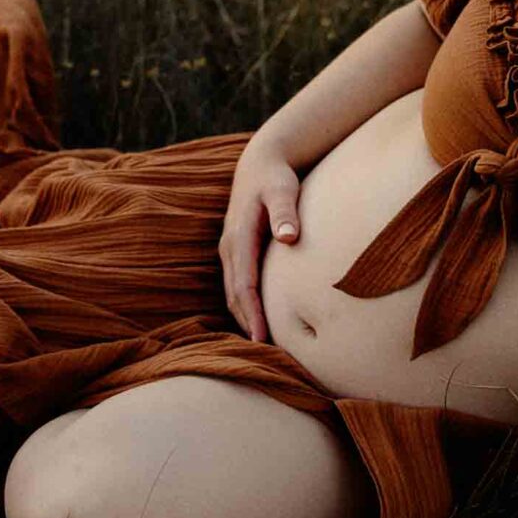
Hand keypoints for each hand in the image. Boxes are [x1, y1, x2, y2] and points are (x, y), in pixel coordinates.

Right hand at [217, 145, 302, 343]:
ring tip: (262, 344)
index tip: (261, 336)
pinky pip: (237, 284)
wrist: (259, 163)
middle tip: (264, 353)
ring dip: (244, 317)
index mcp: (239, 235)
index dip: (251, 311)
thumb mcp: (282, 189)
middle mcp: (229, 246)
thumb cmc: (276, 177)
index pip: (243, 282)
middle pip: (235, 293)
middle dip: (247, 322)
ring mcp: (230, 250)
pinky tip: (258, 320)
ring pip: (233, 292)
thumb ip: (285, 212)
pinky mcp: (235, 252)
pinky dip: (244, 305)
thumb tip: (288, 237)